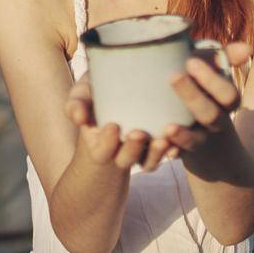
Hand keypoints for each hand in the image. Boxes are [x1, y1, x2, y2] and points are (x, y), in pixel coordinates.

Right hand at [65, 71, 181, 171]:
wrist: (118, 92)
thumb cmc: (96, 94)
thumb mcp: (82, 96)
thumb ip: (76, 103)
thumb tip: (78, 116)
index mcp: (98, 144)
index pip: (101, 150)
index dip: (107, 142)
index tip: (112, 126)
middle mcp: (119, 151)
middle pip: (126, 158)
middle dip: (132, 149)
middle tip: (138, 133)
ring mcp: (140, 150)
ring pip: (148, 160)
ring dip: (155, 153)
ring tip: (163, 139)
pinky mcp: (157, 146)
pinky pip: (166, 154)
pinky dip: (171, 150)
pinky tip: (177, 142)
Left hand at [160, 41, 249, 159]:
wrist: (215, 153)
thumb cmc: (208, 98)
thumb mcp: (216, 80)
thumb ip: (224, 60)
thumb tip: (247, 49)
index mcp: (225, 104)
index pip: (228, 94)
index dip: (212, 79)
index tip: (190, 61)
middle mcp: (216, 123)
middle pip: (210, 114)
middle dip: (193, 96)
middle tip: (173, 76)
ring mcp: (200, 141)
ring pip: (195, 141)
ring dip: (183, 135)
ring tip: (169, 127)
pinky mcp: (183, 154)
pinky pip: (177, 157)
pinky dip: (170, 152)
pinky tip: (161, 146)